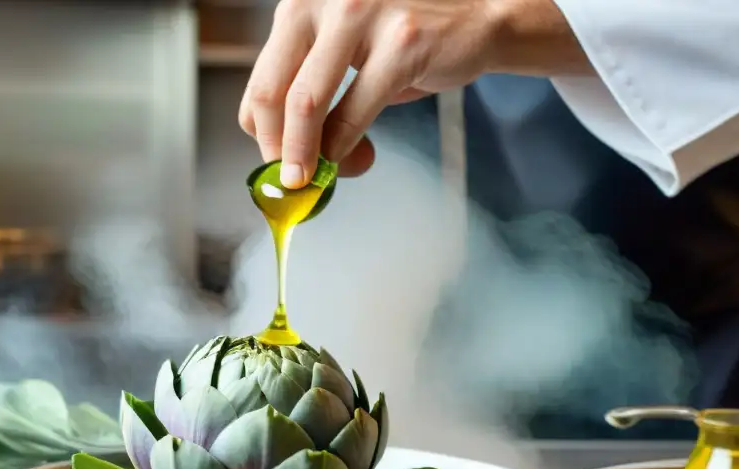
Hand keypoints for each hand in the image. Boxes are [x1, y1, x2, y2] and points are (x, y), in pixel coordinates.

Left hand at [238, 0, 500, 186]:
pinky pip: (354, 112)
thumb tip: (285, 153)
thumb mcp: (342, 50)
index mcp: (300, 0)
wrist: (478, 13)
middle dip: (276, 149)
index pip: (259, 79)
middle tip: (291, 181)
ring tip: (315, 180)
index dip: (261, 133)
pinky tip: (352, 160)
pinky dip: (345, 148)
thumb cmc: (405, 36)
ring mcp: (360, 15)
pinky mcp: (400, 42)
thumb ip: (309, 87)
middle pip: (271, 92)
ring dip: (305, 156)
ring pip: (306, 104)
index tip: (277, 162)